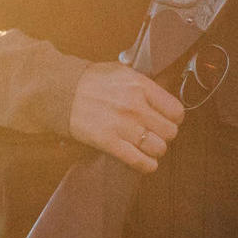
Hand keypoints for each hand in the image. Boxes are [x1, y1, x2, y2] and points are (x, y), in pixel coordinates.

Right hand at [68, 61, 185, 172]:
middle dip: (165, 135)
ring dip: (155, 150)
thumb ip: (144, 84)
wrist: (61, 92)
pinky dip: (146, 165)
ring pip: (159, 148)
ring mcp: (123, 126)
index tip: (168, 120)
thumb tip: (163, 96)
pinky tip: (145, 162)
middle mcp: (135, 106)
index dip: (174, 118)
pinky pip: (139, 161)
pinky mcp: (109, 142)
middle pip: (170, 132)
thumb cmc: (91, 81)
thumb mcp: (122, 72)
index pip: (176, 111)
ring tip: (148, 146)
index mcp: (140, 86)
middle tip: (155, 133)